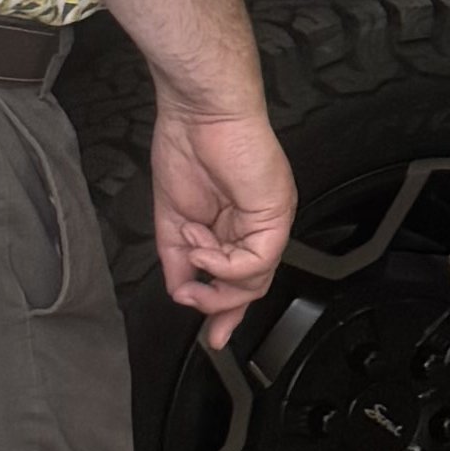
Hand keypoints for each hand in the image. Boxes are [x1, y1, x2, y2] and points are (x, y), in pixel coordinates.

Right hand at [151, 89, 294, 344]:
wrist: (197, 112)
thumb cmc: (187, 150)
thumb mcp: (173, 219)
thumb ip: (178, 260)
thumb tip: (179, 291)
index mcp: (238, 226)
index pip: (241, 279)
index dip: (225, 310)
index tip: (213, 338)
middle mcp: (260, 226)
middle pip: (250, 286)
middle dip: (220, 305)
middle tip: (191, 298)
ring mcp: (271, 221)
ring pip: (255, 280)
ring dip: (214, 278)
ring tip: (191, 250)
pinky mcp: (276, 214)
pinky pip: (256, 261)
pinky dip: (225, 265)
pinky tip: (202, 250)